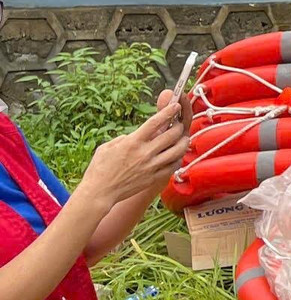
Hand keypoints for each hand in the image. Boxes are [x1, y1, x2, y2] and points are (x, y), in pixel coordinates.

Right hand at [75, 93, 190, 212]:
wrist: (99, 193)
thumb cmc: (99, 168)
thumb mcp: (108, 146)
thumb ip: (126, 138)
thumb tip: (138, 134)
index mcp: (133, 142)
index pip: (156, 122)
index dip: (169, 111)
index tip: (176, 106)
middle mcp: (145, 153)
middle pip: (172, 134)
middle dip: (179, 126)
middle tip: (178, 124)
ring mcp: (151, 166)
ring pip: (178, 150)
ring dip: (183, 142)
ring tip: (183, 138)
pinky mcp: (154, 178)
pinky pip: (174, 166)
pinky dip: (178, 158)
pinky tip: (176, 155)